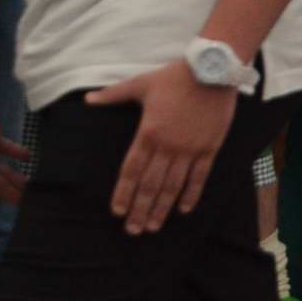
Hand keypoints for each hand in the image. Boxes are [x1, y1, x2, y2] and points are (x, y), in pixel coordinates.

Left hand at [82, 61, 236, 234]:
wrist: (212, 69)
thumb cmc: (175, 77)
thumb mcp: (141, 84)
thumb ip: (113, 95)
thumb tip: (88, 99)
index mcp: (148, 133)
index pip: (132, 170)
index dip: (124, 193)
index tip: (118, 212)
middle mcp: (168, 146)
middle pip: (150, 185)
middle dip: (140, 210)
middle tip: (133, 230)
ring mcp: (190, 149)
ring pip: (173, 186)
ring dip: (162, 208)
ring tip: (154, 227)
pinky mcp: (209, 148)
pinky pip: (199, 177)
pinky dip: (191, 195)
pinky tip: (184, 210)